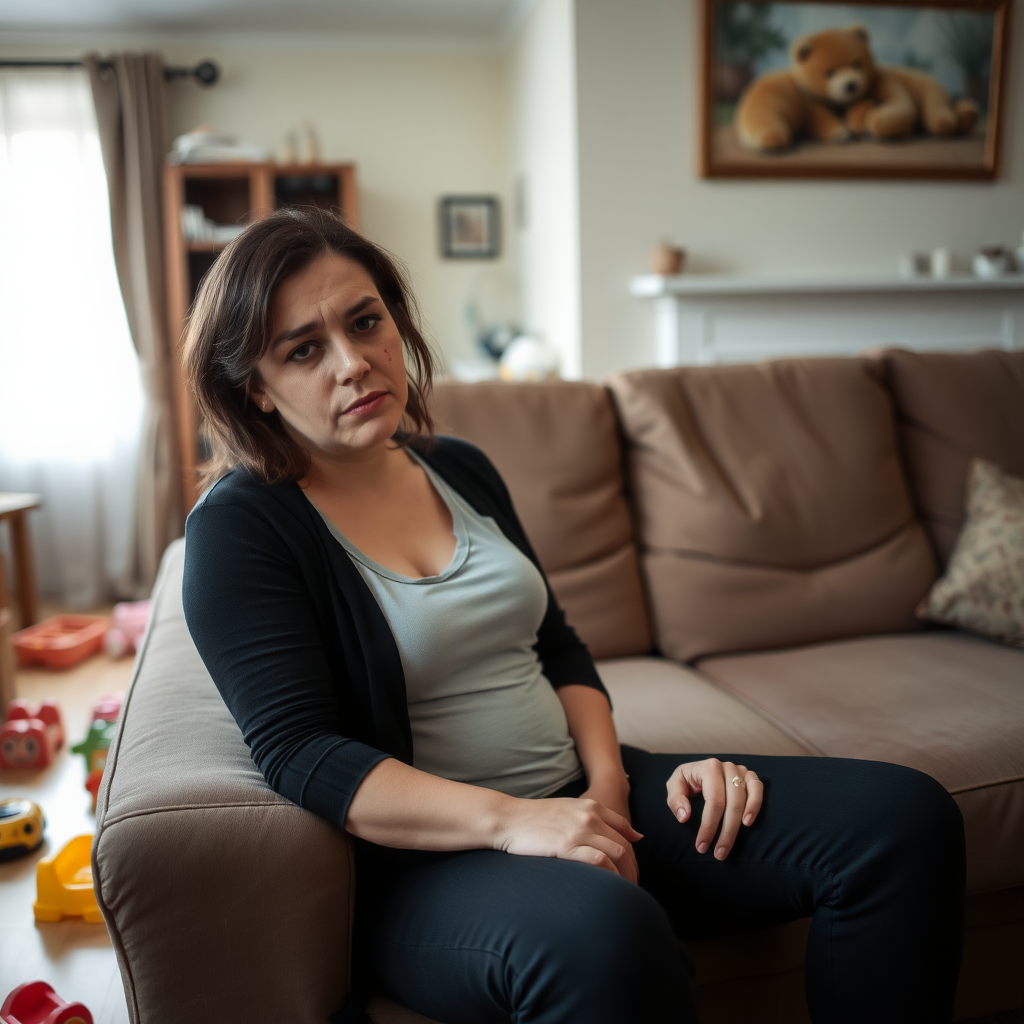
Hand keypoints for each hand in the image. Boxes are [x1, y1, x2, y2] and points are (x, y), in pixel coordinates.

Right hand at [496, 796, 641, 881]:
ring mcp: (578, 830)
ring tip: (623, 893)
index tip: (632, 868)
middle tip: (632, 887)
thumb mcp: (568, 808)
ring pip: (617, 853)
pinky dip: (609, 875)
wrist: (508, 818)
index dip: (633, 851)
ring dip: (625, 875)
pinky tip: (609, 887)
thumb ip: (593, 817)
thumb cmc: (535, 817)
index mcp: (591, 807)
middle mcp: (589, 817)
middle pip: (624, 844)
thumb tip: (622, 834)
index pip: (624, 829)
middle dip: (632, 868)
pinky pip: (599, 860)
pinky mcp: (566, 846)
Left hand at [666, 759, 763, 860]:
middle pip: (732, 803)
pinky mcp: (750, 776)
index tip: (702, 846)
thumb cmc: (686, 781)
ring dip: (740, 825)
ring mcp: (740, 770)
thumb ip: (676, 800)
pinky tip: (748, 822)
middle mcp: (727, 767)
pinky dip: (756, 805)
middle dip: (726, 832)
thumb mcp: (674, 786)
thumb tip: (685, 816)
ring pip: (745, 798)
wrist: (698, 770)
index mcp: (708, 768)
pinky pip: (758, 789)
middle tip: (718, 854)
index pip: (713, 801)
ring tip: (730, 844)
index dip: (709, 826)